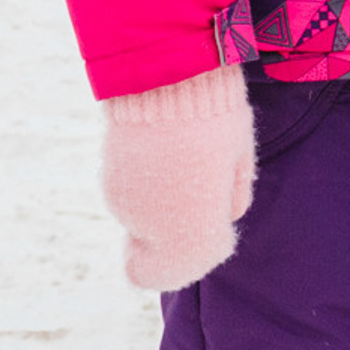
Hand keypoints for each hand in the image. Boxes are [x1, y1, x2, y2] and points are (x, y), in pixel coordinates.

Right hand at [102, 66, 255, 291]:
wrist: (164, 85)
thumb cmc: (215, 119)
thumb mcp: (239, 156)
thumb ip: (233, 193)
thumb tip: (227, 214)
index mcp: (194, 226)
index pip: (189, 265)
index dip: (204, 249)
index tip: (215, 228)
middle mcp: (154, 227)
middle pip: (167, 246)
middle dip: (184, 228)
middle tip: (205, 187)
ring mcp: (127, 208)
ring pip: (148, 224)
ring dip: (165, 207)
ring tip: (185, 163)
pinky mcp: (110, 187)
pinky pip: (134, 202)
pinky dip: (148, 190)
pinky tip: (162, 158)